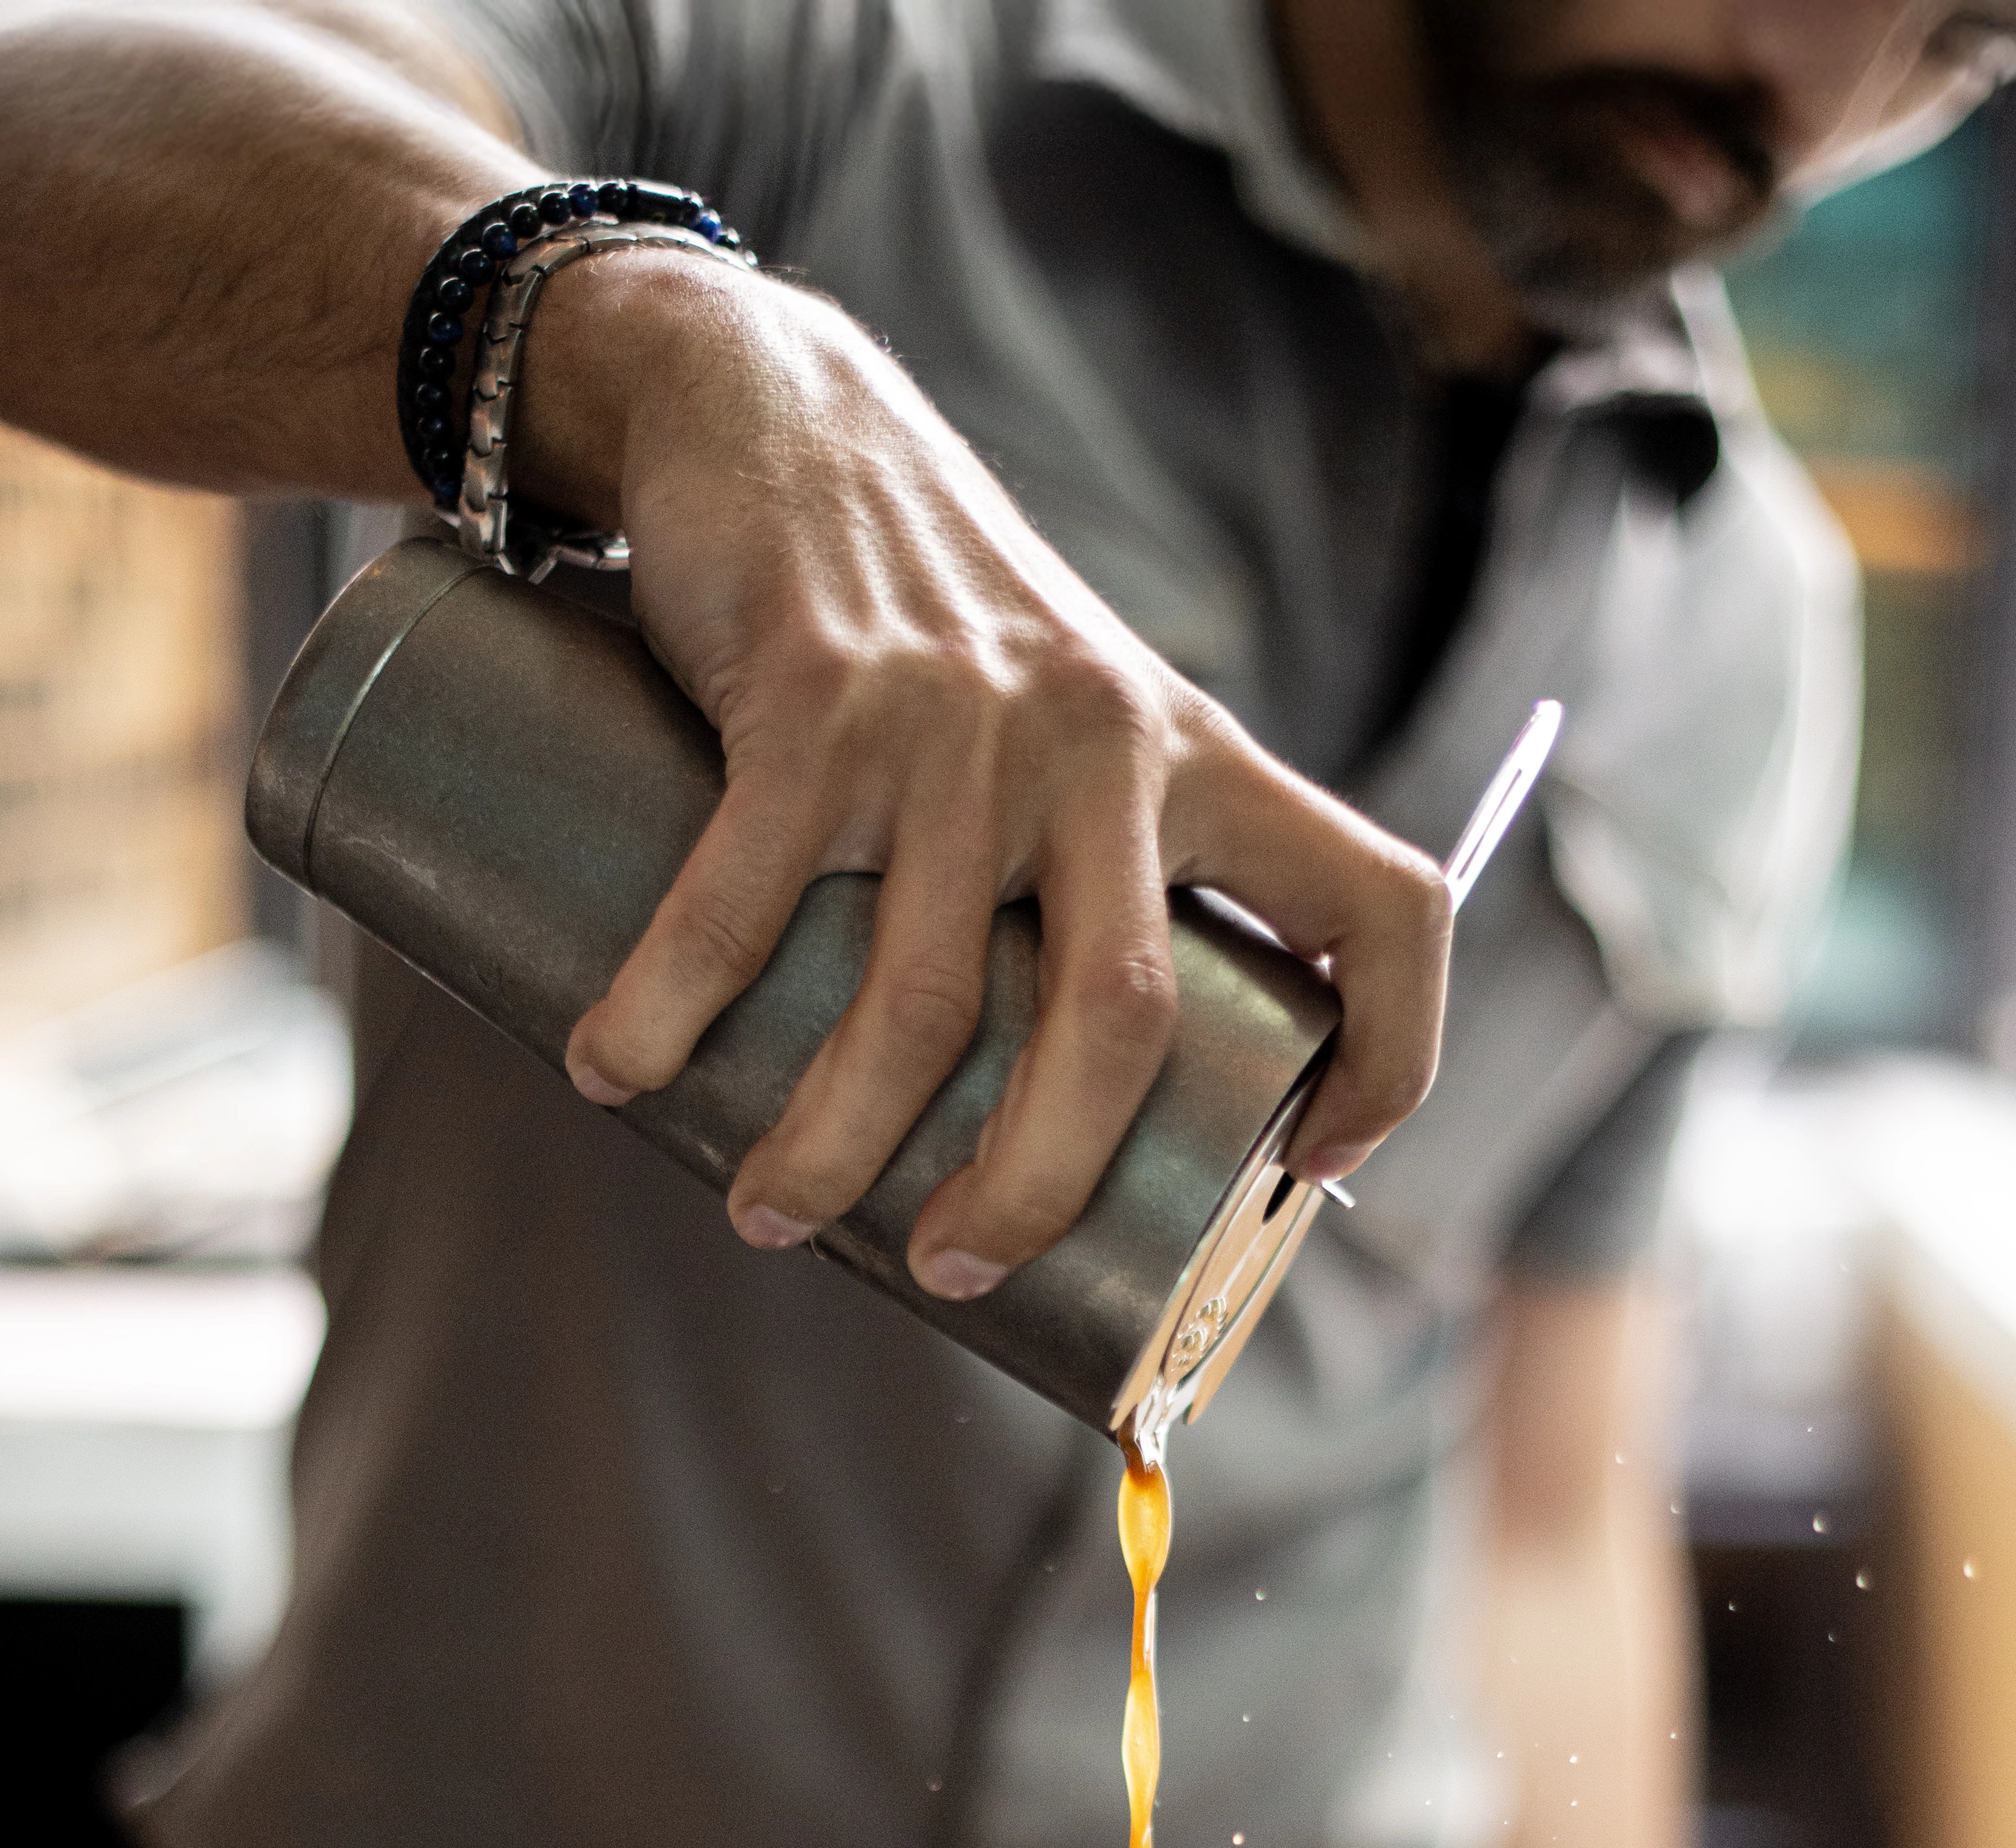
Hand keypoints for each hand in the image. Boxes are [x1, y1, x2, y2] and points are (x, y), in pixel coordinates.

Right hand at [526, 260, 1450, 1294]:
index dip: (1393, 1053)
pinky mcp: (817, 699)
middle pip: (1118, 1025)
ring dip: (830, 1148)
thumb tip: (1052, 1107)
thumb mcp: (1067, 723)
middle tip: (950, 1271)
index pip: (1381, 906)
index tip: (1319, 1162)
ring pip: (917, 1006)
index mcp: (1197, 762)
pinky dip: (670, 1014)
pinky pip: (744, 907)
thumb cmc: (927, 624)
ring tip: (767, 1216)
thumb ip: (1089, 871)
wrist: (774, 408)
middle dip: (1034, 1187)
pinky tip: (622, 1073)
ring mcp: (960, 725)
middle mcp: (1102, 744)